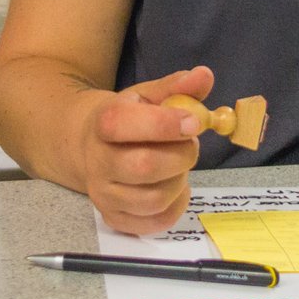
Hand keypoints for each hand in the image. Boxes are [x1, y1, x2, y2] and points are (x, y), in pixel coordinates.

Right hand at [85, 65, 212, 234]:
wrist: (93, 146)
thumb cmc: (129, 119)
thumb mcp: (149, 95)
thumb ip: (177, 86)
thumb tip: (204, 76)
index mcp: (103, 124)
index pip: (123, 124)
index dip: (163, 124)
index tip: (193, 122)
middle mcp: (98, 162)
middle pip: (144, 167)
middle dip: (182, 155)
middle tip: (190, 144)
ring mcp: (104, 195)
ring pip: (154, 199)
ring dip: (180, 180)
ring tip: (178, 165)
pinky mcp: (114, 218)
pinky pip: (155, 222)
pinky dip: (176, 206)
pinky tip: (175, 186)